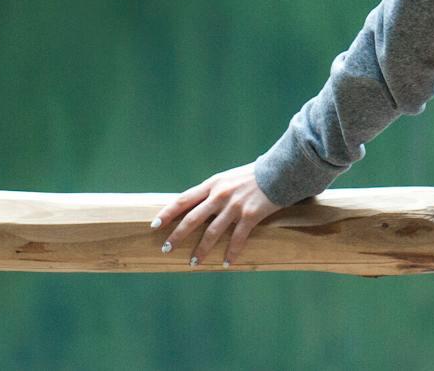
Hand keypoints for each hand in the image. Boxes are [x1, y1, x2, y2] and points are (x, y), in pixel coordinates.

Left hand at [153, 163, 284, 267]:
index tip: (154, 225)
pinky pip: (237, 238)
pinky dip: (231, 252)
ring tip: (194, 263)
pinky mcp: (250, 215)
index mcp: (212, 184)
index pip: (183, 200)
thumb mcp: (228, 178)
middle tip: (166, 249)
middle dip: (177, 236)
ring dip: (201, 250)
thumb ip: (213, 191)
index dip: (167, 213)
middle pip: (192, 219)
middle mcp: (220, 195)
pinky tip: (226, 263)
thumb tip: (197, 207)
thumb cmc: (253, 176)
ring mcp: (234, 206)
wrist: (279, 170)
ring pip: (212, 233)